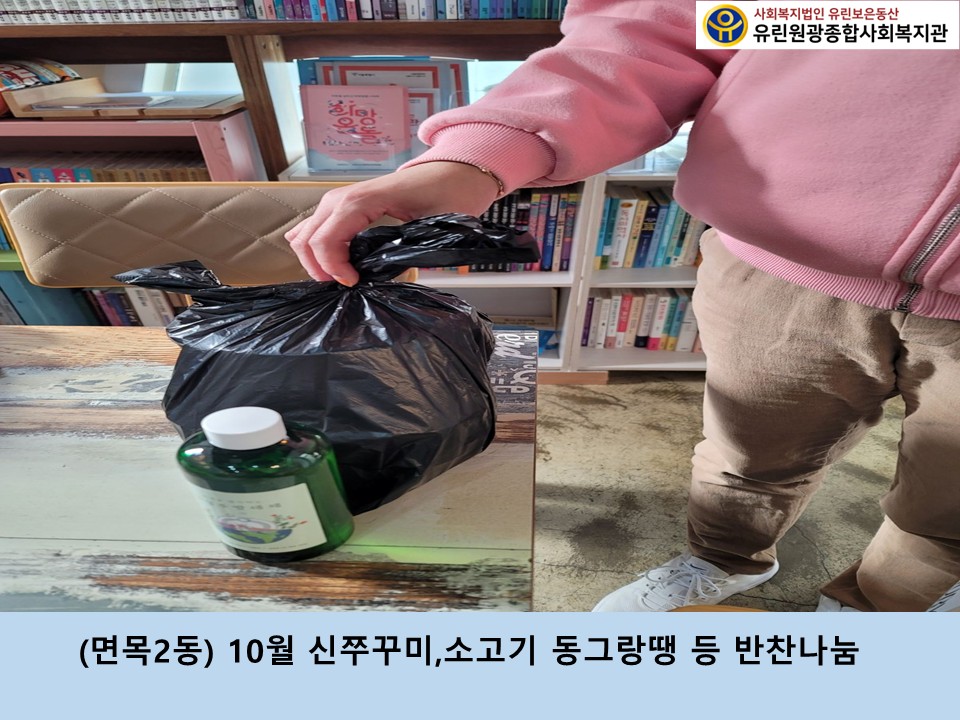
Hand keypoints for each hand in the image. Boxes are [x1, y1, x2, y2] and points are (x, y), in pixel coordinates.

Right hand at [284, 161, 501, 285]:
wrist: (450, 172)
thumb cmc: (446, 194)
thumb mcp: (434, 225)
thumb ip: (410, 250)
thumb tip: (390, 276)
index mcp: (360, 200)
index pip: (325, 240)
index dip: (334, 268)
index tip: (354, 283)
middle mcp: (342, 197)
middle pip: (306, 239)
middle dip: (320, 269)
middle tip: (345, 285)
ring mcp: (338, 199)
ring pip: (304, 234)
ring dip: (316, 261)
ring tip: (341, 277)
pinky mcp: (342, 205)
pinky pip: (314, 228)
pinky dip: (317, 249)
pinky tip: (335, 263)